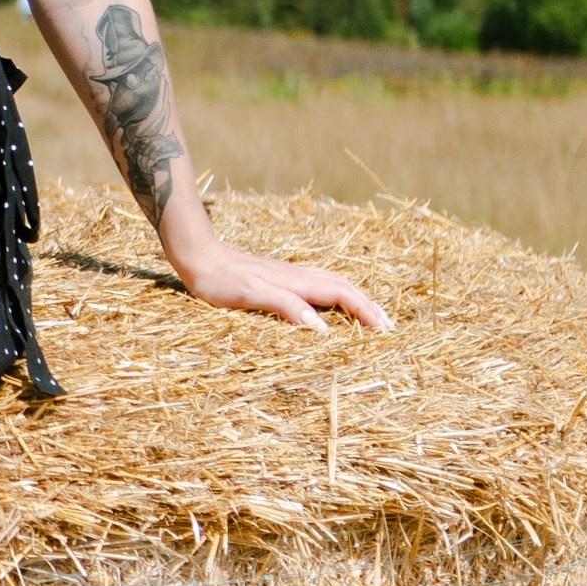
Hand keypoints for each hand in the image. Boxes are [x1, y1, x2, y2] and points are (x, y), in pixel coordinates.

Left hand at [170, 239, 392, 333]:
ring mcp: (290, 275)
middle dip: (369, 307)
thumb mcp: (251, 294)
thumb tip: (321, 328)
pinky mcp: (279, 278)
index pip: (343, 295)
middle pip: (345, 288)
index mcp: (297, 282)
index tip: (385, 330)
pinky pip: (318, 287)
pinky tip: (332, 305)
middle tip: (390, 328)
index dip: (366, 312)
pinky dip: (337, 297)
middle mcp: (299, 276)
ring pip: (334, 285)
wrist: (197, 255)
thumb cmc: (220, 279)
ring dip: (356, 301)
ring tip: (372, 317)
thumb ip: (285, 307)